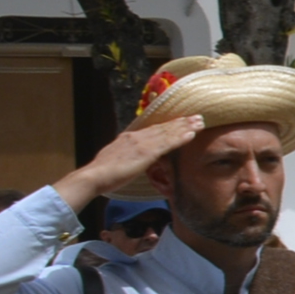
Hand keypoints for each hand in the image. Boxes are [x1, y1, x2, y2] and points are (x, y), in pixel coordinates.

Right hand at [60, 109, 206, 204]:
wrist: (94, 176)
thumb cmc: (103, 174)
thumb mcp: (115, 160)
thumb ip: (126, 156)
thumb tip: (132, 158)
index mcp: (128, 138)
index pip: (152, 129)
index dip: (168, 125)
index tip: (180, 120)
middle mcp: (136, 137)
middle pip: (162, 127)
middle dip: (180, 122)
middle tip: (197, 117)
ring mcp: (141, 143)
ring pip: (167, 132)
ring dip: (185, 126)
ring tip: (200, 121)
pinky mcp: (146, 152)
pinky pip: (167, 143)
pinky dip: (180, 137)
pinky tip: (192, 134)